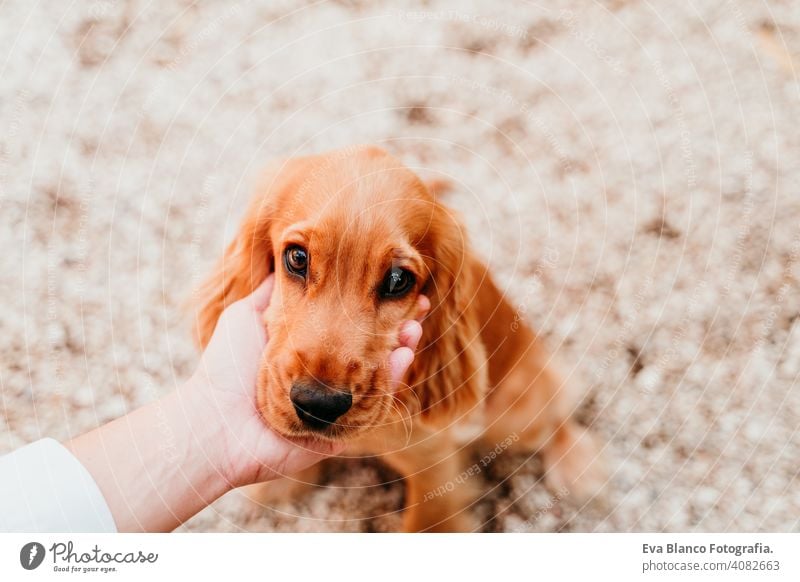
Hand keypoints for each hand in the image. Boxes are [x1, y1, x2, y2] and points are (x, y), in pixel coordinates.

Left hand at [186, 275, 427, 486]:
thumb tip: (290, 260)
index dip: (371, 304)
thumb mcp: (246, 315)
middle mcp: (326, 376)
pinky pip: (374, 405)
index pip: (349, 323)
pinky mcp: (342, 429)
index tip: (391, 284)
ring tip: (413, 326)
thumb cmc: (226, 366)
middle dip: (396, 324)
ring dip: (401, 348)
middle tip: (417, 304)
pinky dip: (392, 381)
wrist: (217, 418)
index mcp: (308, 351)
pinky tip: (403, 356)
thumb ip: (272, 292)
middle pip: (371, 347)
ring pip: (379, 374)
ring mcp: (336, 402)